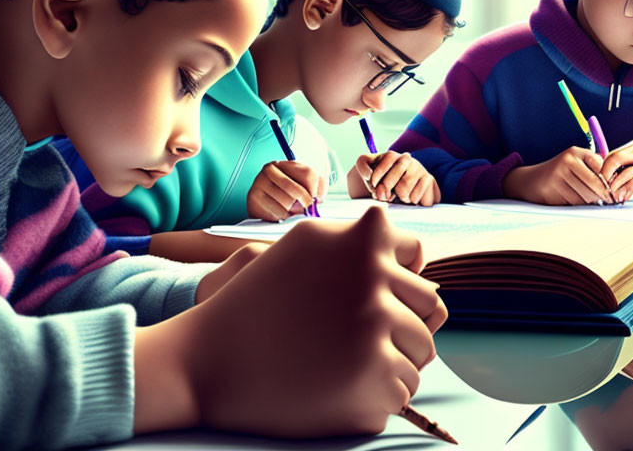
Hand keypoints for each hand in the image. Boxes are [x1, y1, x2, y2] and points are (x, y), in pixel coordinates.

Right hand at [135, 206, 446, 436]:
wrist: (203, 361)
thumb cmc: (255, 303)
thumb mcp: (305, 247)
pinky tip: (337, 385)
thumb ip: (362, 245)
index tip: (370, 295)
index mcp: (359, 240)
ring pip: (423, 348)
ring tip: (343, 361)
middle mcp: (373, 276)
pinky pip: (406, 387)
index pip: (417, 255)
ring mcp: (376, 327)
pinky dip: (380, 393)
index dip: (396, 279)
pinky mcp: (375, 376)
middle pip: (429, 305)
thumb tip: (427, 268)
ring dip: (394, 358)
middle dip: (399, 321)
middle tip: (351, 336)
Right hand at [247, 160, 326, 221]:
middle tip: (307, 209)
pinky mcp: (253, 196)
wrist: (260, 204)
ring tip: (291, 210)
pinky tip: (280, 213)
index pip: (307, 173)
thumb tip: (318, 198)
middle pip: (295, 188)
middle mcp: (270, 169)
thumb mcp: (301, 187)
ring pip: (286, 201)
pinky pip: (276, 211)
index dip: (314, 188)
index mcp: (285, 163)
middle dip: (305, 201)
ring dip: (293, 211)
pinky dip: (283, 216)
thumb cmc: (285, 195)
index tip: (316, 198)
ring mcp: (259, 182)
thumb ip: (315, 189)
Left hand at [350, 151, 440, 205]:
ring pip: (404, 186)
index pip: (390, 157)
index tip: (373, 184)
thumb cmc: (387, 187)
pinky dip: (410, 201)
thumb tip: (369, 174)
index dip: (380, 171)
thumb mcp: (370, 177)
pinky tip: (410, 199)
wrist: (410, 198)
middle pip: (397, 170)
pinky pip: (414, 195)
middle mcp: (407, 159)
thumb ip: (364, 170)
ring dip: (399, 196)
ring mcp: (419, 168)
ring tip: (400, 196)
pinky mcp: (429, 179)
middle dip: (387, 187)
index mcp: (393, 156)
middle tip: (386, 196)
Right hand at [502, 146, 612, 204]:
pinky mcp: (551, 189)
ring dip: (592, 202)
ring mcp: (557, 175)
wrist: (530, 180)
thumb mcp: (575, 163)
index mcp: (575, 152)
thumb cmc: (559, 173)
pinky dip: (578, 205)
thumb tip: (615, 184)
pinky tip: (575, 201)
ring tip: (593, 202)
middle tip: (611, 201)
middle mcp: (566, 161)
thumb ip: (593, 168)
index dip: (610, 181)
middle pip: (594, 184)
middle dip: (605, 195)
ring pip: (585, 195)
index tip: (615, 190)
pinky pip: (573, 203)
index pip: (601, 167)